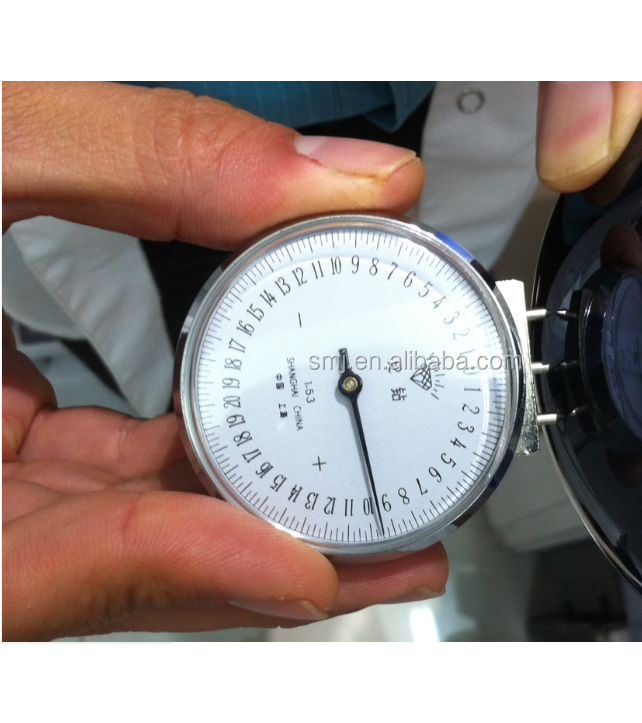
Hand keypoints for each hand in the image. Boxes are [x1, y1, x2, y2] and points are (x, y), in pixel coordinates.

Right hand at [2, 82, 447, 639]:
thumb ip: (162, 159)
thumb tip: (356, 178)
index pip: (32, 574)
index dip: (170, 569)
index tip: (304, 570)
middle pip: (117, 569)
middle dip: (266, 561)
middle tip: (398, 540)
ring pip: (125, 532)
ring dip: (252, 513)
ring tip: (372, 496)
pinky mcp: (1, 455)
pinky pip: (105, 484)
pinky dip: (195, 464)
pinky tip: (276, 436)